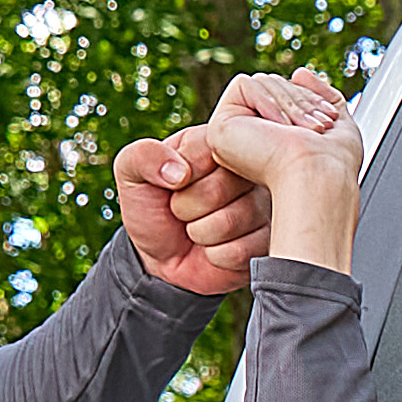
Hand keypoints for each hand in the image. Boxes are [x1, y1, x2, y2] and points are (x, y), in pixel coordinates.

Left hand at [117, 70, 365, 295]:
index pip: (210, 148)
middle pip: (223, 187)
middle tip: (182, 211)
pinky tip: (214, 248)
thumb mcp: (131, 175)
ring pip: (234, 221)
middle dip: (189, 208)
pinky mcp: (270, 239)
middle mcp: (249, 168)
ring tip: (197, 229)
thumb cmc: (152, 208)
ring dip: (201, 233)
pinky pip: (243, 250)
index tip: (174, 184)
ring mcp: (265, 204)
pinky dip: (217, 256)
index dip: (183, 175)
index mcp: (216, 142)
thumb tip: (179, 172)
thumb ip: (142, 156)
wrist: (163, 258)